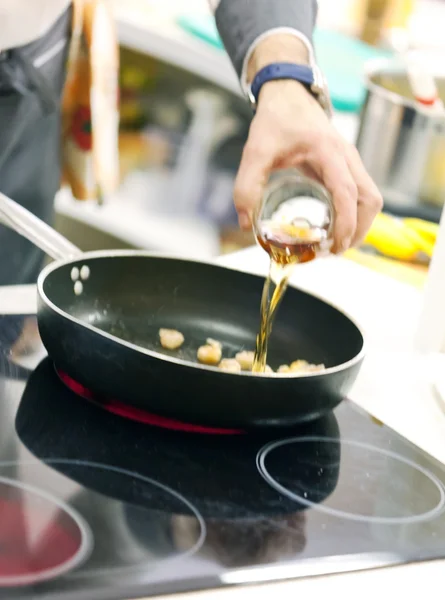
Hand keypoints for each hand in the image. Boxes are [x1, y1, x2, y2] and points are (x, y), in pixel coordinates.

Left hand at [235, 38, 382, 252]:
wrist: (288, 95)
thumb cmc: (275, 120)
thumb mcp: (255, 152)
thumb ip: (246, 187)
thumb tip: (245, 223)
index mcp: (328, 152)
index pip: (347, 192)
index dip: (346, 222)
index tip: (336, 244)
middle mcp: (346, 157)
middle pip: (370, 199)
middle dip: (359, 230)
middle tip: (335, 251)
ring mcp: (350, 162)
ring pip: (371, 198)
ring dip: (360, 224)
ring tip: (336, 243)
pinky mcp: (347, 166)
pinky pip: (360, 194)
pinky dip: (354, 214)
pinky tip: (333, 227)